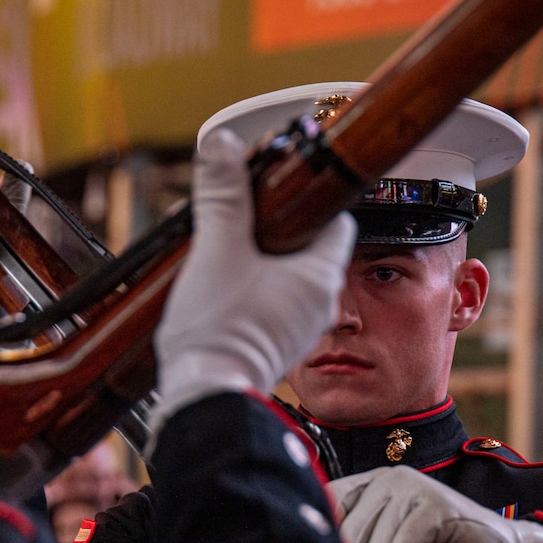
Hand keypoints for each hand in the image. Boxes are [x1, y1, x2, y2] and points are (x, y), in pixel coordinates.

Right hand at [149, 128, 355, 434]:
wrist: (207, 397)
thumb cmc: (219, 330)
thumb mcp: (217, 250)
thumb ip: (223, 196)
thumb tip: (223, 145)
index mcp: (319, 275)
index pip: (335, 220)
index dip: (305, 200)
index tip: (273, 192)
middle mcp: (320, 302)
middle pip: (310, 246)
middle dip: (276, 229)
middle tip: (240, 220)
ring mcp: (301, 327)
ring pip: (290, 276)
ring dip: (263, 261)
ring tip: (226, 256)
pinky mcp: (278, 345)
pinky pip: (276, 303)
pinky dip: (256, 290)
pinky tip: (223, 290)